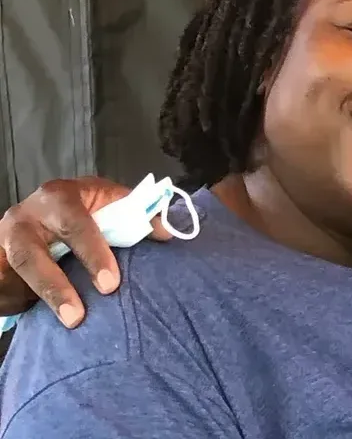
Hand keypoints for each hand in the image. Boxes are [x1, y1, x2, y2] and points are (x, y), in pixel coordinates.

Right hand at [0, 177, 167, 326]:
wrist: (44, 215)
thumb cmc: (87, 211)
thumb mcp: (110, 204)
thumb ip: (138, 215)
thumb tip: (167, 233)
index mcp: (58, 196)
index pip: (73, 222)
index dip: (92, 253)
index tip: (110, 284)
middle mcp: (25, 216)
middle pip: (31, 253)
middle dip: (54, 285)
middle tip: (77, 316)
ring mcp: (4, 240)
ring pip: (14, 272)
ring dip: (36, 299)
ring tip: (64, 324)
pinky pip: (1, 286)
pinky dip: (13, 301)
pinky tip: (33, 316)